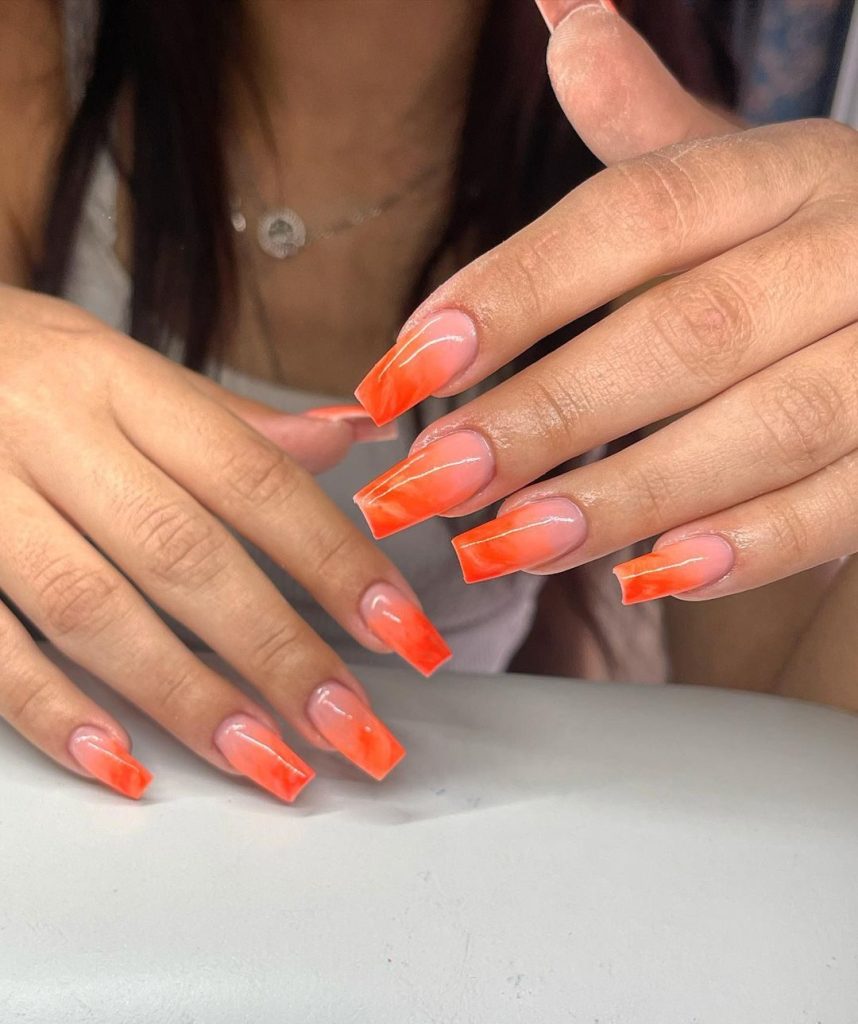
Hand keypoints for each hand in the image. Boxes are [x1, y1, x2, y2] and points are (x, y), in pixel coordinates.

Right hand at [0, 286, 448, 799]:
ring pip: (95, 607)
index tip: (402, 630)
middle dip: (280, 649)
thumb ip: (230, 423)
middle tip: (353, 727)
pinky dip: (51, 709)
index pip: (253, 478)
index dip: (335, 559)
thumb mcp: (122, 369)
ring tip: (269, 761)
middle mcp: (53, 433)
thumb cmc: (23, 369)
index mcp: (121, 383)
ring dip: (188, 697)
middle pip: (185, 553)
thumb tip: (347, 438)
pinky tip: (121, 763)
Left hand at [354, 0, 857, 608]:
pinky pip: (844, 505)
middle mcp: (849, 252)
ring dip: (624, 496)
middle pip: (682, 334)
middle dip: (544, 415)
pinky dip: (750, 547)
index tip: (407, 363)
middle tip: (428, 481)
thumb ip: (649, 125)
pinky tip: (651, 578)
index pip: (635, 217)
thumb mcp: (739, 172)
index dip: (514, 292)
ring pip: (762, 430)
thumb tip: (566, 15)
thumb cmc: (807, 238)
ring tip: (505, 546)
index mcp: (783, 174)